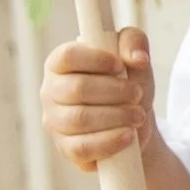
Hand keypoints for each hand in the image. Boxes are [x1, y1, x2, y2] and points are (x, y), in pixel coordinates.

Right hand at [42, 30, 156, 174]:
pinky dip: (109, 141)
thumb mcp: (134, 57)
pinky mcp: (65, 148)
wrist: (134, 123)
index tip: (121, 66)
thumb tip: (137, 58)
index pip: (67, 56)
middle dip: (115, 91)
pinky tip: (129, 135)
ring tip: (138, 115)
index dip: (96, 60)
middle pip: (77, 88)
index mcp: (60, 63)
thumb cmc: (127, 83)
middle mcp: (50, 91)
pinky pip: (82, 147)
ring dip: (116, 116)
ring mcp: (54, 121)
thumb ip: (135, 42)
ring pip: (79, 119)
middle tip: (137, 94)